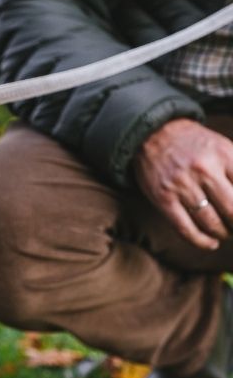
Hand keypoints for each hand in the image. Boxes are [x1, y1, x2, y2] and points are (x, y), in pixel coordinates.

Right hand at [133, 118, 232, 249]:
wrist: (153, 134)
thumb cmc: (194, 144)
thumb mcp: (224, 148)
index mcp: (225, 156)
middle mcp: (204, 170)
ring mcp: (182, 185)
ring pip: (211, 223)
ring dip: (224, 233)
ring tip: (226, 233)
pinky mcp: (163, 198)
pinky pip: (185, 229)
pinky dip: (201, 241)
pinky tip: (211, 243)